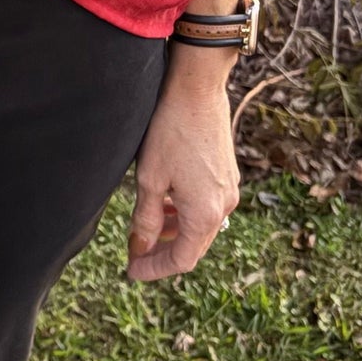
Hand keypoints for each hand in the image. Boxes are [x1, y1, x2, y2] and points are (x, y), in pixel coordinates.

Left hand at [126, 49, 240, 282]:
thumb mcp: (149, 179)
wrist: (197, 89)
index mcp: (205, 214)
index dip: (154, 269)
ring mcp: (230, 189)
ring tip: (148, 227)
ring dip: (174, 232)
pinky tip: (166, 202)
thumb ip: (146, 219)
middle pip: (194, 246)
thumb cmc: (169, 131)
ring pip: (200, 226)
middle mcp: (224, 206)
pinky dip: (185, 213)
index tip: (131, 270)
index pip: (181, 260)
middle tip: (135, 254)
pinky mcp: (227, 174)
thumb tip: (141, 247)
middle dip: (163, 253)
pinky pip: (207, 206)